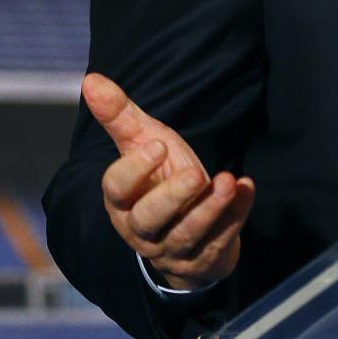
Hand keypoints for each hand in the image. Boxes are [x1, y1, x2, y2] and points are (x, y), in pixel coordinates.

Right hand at [83, 72, 255, 291]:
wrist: (188, 233)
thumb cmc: (159, 181)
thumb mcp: (143, 145)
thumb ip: (121, 116)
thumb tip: (91, 79)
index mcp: (123, 202)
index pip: (117, 190)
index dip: (134, 170)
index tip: (158, 145)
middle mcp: (143, 230)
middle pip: (148, 219)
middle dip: (172, 196)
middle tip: (195, 173)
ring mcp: (174, 249)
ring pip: (187, 235)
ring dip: (210, 209)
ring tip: (228, 181)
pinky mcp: (205, 259)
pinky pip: (221, 240)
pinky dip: (237, 215)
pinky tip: (246, 188)